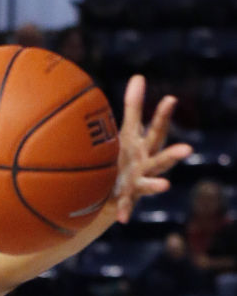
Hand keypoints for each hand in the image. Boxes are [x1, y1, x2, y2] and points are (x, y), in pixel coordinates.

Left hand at [85, 76, 190, 230]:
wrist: (108, 192)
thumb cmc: (121, 157)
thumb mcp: (127, 132)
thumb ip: (133, 107)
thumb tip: (139, 76)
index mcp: (146, 148)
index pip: (157, 130)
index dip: (163, 115)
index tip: (170, 99)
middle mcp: (146, 166)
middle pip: (162, 159)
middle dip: (174, 154)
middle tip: (188, 149)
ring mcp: (137, 184)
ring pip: (149, 184)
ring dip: (157, 184)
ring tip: (166, 185)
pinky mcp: (124, 199)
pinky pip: (125, 206)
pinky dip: (125, 211)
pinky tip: (122, 220)